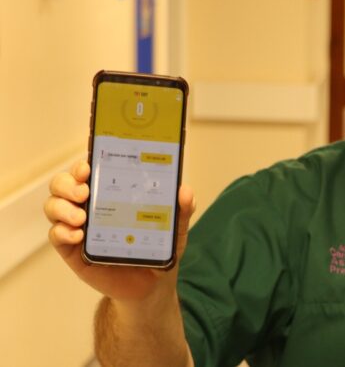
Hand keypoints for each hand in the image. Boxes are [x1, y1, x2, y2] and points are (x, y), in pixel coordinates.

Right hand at [43, 160, 194, 301]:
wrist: (151, 284)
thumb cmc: (157, 247)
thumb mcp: (174, 228)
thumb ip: (181, 209)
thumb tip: (185, 191)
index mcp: (111, 191)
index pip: (89, 170)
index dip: (83, 164)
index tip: (88, 166)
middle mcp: (89, 204)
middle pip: (63, 184)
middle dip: (68, 183)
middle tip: (84, 191)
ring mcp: (78, 226)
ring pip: (54, 206)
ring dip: (62, 207)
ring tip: (82, 217)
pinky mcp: (73, 250)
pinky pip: (56, 236)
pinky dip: (62, 232)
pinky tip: (78, 235)